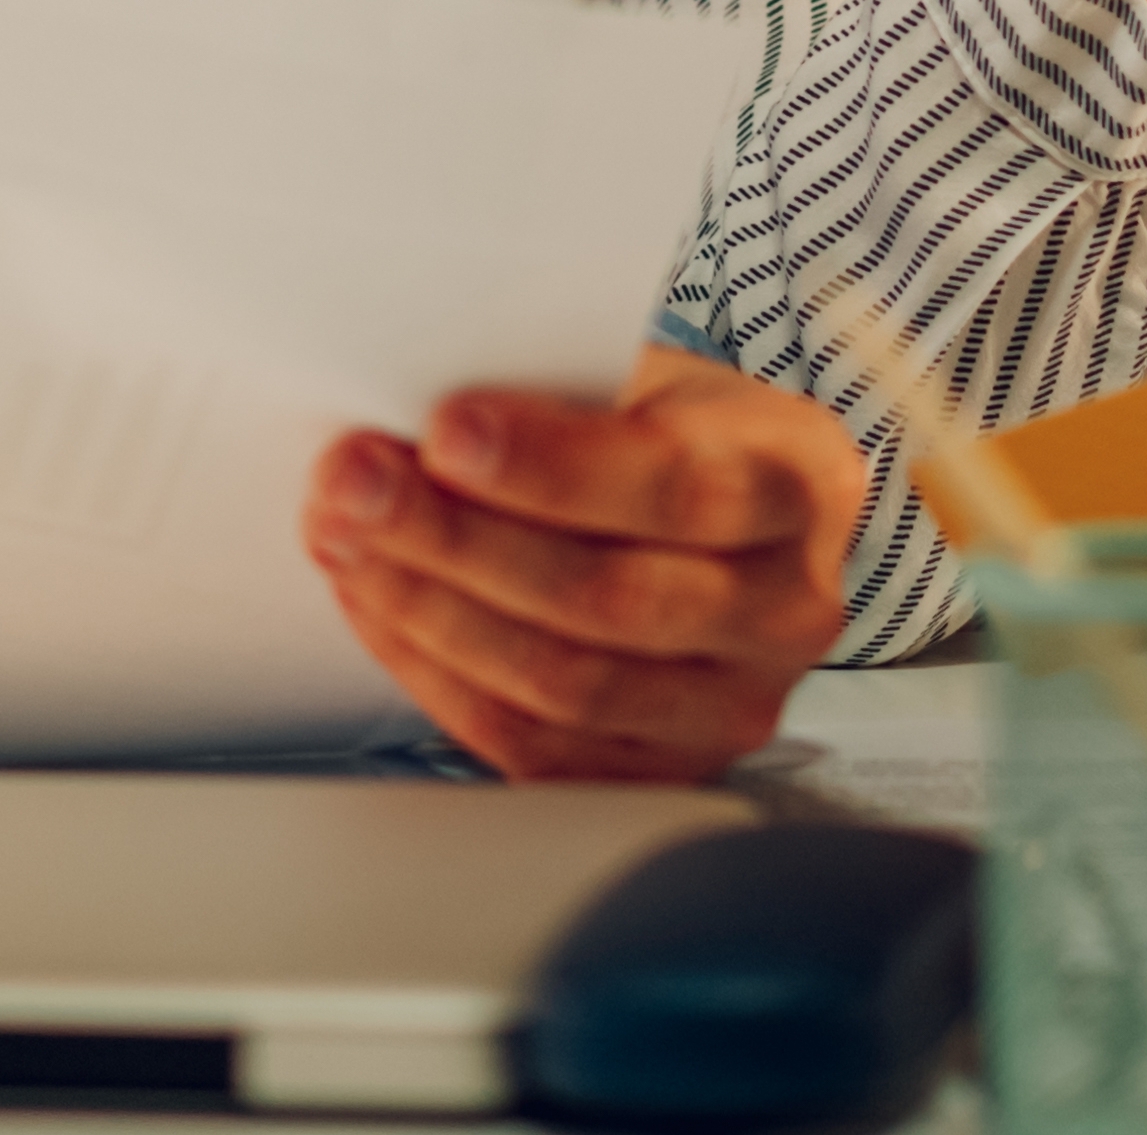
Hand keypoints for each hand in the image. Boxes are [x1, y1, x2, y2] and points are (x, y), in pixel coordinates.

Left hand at [302, 345, 863, 780]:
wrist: (742, 512)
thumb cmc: (683, 428)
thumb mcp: (657, 378)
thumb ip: (566, 398)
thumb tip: (421, 425)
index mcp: (797, 484)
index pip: (671, 485)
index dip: (548, 465)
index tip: (442, 430)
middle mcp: (785, 608)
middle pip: (607, 598)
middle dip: (455, 541)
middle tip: (354, 487)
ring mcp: (733, 704)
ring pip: (565, 686)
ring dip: (430, 614)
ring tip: (349, 545)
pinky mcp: (666, 768)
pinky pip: (538, 751)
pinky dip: (442, 679)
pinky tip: (384, 609)